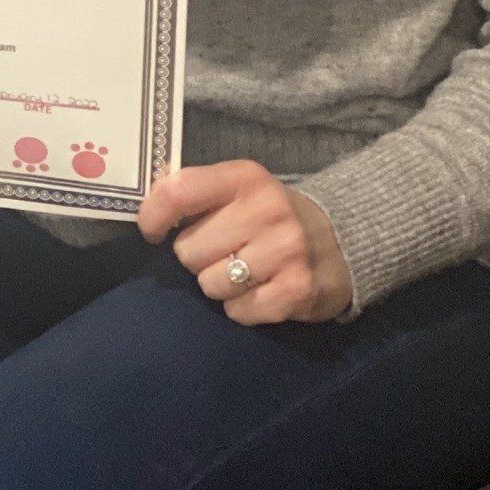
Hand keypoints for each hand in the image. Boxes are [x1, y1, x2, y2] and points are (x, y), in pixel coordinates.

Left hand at [138, 160, 352, 324]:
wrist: (343, 241)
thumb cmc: (269, 216)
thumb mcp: (237, 189)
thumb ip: (193, 192)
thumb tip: (145, 205)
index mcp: (244, 178)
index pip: (177, 192)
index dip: (152, 217)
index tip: (153, 231)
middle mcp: (267, 209)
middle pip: (187, 251)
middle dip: (197, 256)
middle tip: (224, 251)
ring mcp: (286, 251)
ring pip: (208, 284)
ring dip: (219, 284)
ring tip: (245, 270)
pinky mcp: (297, 290)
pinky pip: (236, 311)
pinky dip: (241, 308)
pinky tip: (261, 290)